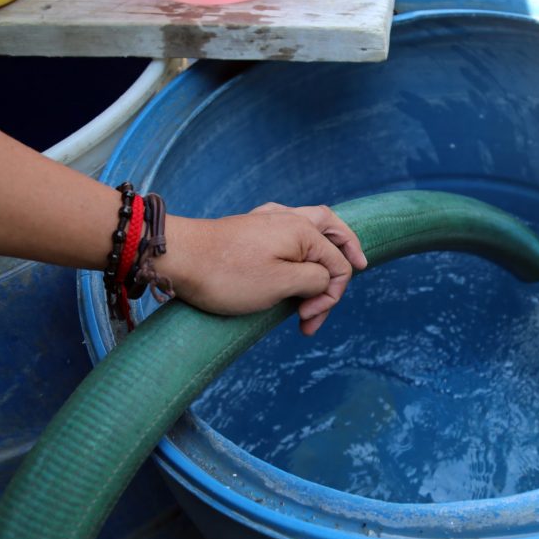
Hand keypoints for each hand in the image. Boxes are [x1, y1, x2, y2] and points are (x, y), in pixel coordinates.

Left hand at [159, 203, 367, 335]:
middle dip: (346, 251)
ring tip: (329, 263)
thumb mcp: (281, 284)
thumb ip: (315, 279)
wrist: (177, 257)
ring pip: (310, 225)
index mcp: (302, 230)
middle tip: (361, 264)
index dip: (330, 296)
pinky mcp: (249, 228)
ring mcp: (267, 220)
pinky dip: (300, 245)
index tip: (306, 320)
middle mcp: (289, 218)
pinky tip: (294, 253)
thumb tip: (326, 277)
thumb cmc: (227, 274)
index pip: (337, 265)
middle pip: (332, 228)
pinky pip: (287, 230)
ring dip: (322, 248)